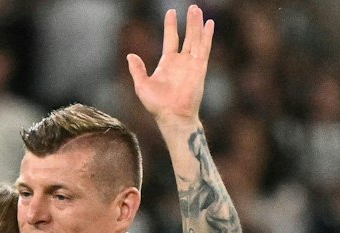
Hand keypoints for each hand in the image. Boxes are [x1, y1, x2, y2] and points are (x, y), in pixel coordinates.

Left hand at [126, 5, 214, 126]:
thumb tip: (130, 56)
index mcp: (168, 63)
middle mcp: (181, 61)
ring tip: (198, 10)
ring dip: (197, 24)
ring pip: (196, 39)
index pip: (171, 38)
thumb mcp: (142, 85)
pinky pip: (204, 48)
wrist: (172, 115)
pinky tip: (209, 24)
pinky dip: (206, 36)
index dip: (171, 25)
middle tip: (193, 7)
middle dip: (189, 22)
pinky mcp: (200, 67)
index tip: (171, 12)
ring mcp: (191, 64)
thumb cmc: (157, 105)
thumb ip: (137, 69)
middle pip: (187, 36)